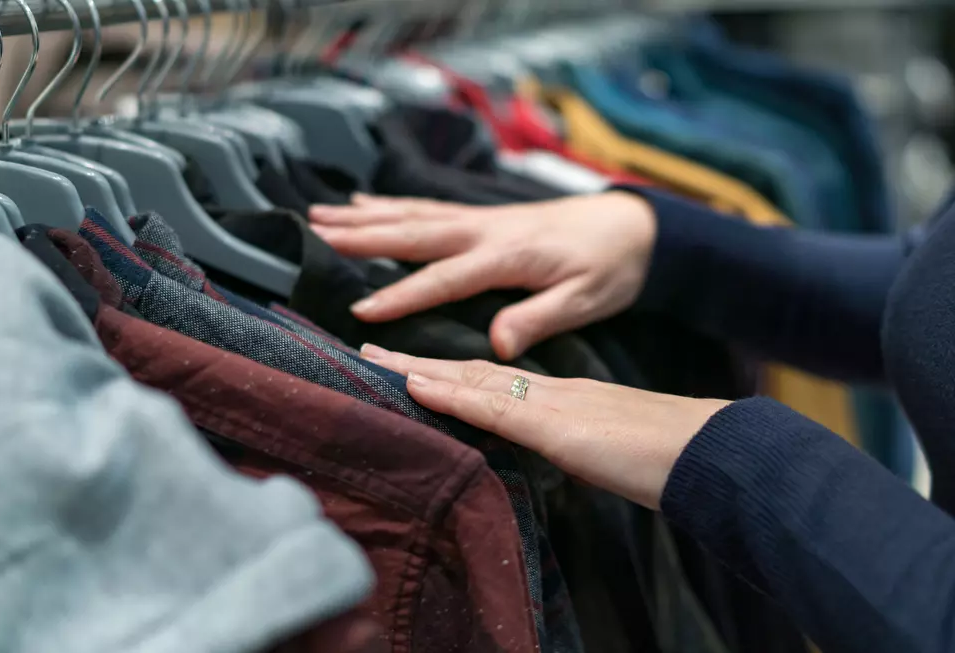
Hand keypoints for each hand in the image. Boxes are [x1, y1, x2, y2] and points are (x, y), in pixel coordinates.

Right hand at [310, 191, 656, 360]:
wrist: (635, 225)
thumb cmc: (611, 267)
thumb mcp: (587, 299)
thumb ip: (539, 317)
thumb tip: (496, 345)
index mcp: (507, 256)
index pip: (444, 279)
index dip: (401, 295)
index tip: (360, 311)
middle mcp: (485, 230)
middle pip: (414, 232)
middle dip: (362, 237)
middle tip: (314, 236)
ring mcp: (481, 218)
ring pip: (414, 214)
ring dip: (366, 215)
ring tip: (320, 215)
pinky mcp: (483, 216)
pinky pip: (429, 207)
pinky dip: (393, 204)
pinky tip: (366, 202)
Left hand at [360, 344, 729, 510]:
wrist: (708, 449)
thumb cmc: (666, 454)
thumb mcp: (607, 447)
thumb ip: (574, 440)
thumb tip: (554, 446)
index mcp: (560, 398)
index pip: (492, 382)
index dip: (448, 373)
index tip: (409, 368)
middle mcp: (549, 392)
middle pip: (472, 371)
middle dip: (419, 362)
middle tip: (370, 350)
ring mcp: (551, 404)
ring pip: (473, 379)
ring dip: (420, 369)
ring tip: (375, 359)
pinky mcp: (556, 426)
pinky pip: (494, 406)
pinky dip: (452, 393)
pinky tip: (417, 384)